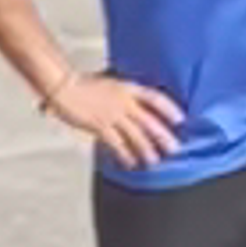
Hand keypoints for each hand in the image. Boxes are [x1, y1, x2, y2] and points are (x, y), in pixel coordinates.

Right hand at [53, 71, 180, 173]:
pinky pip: (117, 143)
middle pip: (149, 120)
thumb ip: (122, 94)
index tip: (180, 118)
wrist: (65, 87)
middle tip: (174, 148)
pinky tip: (131, 162)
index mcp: (128, 88)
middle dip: (163, 136)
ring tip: (155, 159)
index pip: (155, 98)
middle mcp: (124, 101)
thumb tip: (133, 106)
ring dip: (146, 149)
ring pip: (135, 135)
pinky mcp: (100, 126)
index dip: (169, 109)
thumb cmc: (83, 84)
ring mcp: (112, 114)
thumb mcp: (109, 84)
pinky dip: (125, 154)